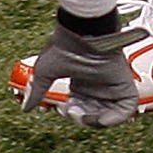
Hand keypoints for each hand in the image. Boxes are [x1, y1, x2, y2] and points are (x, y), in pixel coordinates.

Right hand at [16, 18, 137, 128]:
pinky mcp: (125, 85)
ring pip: (108, 114)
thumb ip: (37, 91)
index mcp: (82, 81)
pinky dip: (114, 119)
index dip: (67, 113)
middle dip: (78, 117)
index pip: (77, 106)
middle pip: (92, 113)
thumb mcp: (46, 71)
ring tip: (79, 112)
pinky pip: (126, 109)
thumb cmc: (66, 45)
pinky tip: (98, 117)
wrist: (83, 32)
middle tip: (67, 109)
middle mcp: (97, 84)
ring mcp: (111, 85)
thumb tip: (25, 108)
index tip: (53, 109)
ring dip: (93, 120)